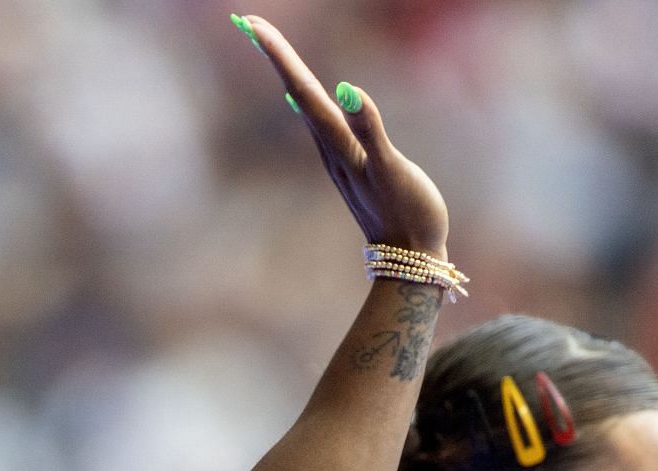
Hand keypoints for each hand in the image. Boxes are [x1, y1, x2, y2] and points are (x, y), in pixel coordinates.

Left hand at [237, 15, 449, 257]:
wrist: (410, 260)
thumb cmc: (409, 215)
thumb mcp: (392, 171)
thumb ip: (371, 131)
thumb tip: (346, 89)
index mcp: (338, 144)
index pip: (302, 89)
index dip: (278, 54)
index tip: (252, 24)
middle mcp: (330, 148)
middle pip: (297, 91)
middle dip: (274, 54)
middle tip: (247, 20)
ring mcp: (340, 156)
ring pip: (306, 104)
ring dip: (286, 72)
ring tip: (268, 44)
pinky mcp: (354, 162)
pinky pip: (325, 122)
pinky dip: (311, 99)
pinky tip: (310, 94)